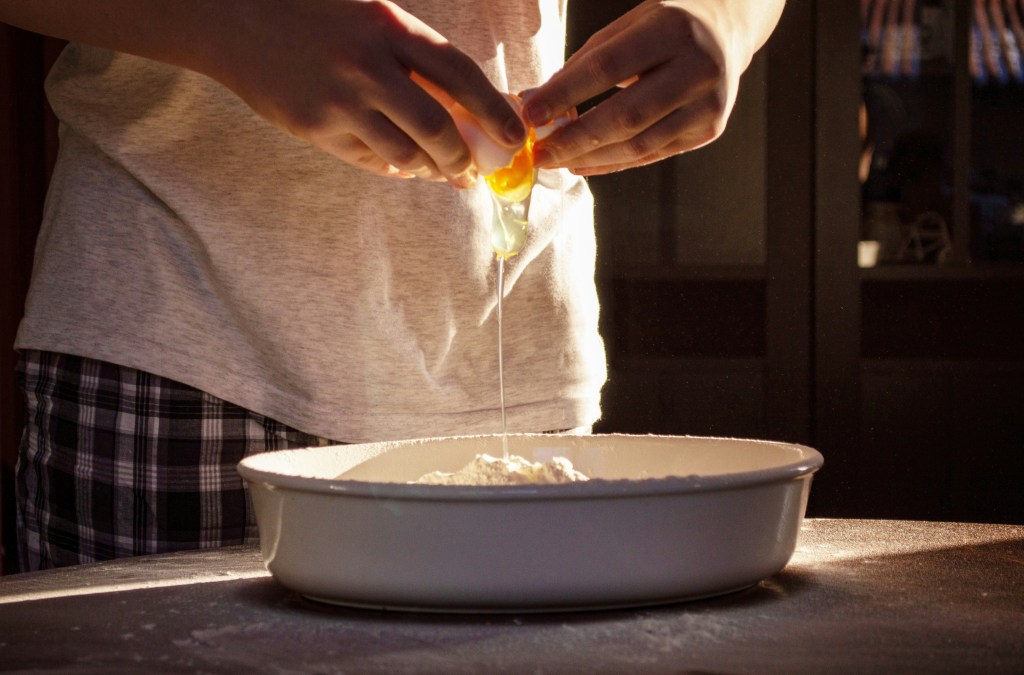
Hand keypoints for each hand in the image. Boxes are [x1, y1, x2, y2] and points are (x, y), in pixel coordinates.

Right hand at [212, 0, 525, 185]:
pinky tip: (401, 163)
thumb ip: (414, 59)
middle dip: (462, 155)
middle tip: (471, 168)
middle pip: (437, 127)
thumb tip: (464, 109)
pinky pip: (370, 159)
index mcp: (389, 27)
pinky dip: (393, 165)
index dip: (493, 110)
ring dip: (429, 168)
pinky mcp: (316, 129)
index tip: (514, 136)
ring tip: (439, 169)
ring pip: (405, 153)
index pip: (459, 73)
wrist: (235, 20)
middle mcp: (367, 65)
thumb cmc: (315, 17)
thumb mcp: (370, 19)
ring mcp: (339, 102)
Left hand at [521, 0, 757, 175]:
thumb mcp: (628, 27)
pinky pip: (652, 154)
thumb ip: (584, 63)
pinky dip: (614, 163)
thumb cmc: (664, 27)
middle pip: (625, 116)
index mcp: (672, 31)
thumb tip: (535, 102)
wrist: (727, 32)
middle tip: (540, 153)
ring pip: (639, 144)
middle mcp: (697, 69)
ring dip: (591, 158)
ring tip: (557, 160)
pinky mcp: (709, 130)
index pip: (607, 67)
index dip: (564, 94)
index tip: (529, 114)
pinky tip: (585, 164)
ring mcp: (708, 104)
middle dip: (574, 139)